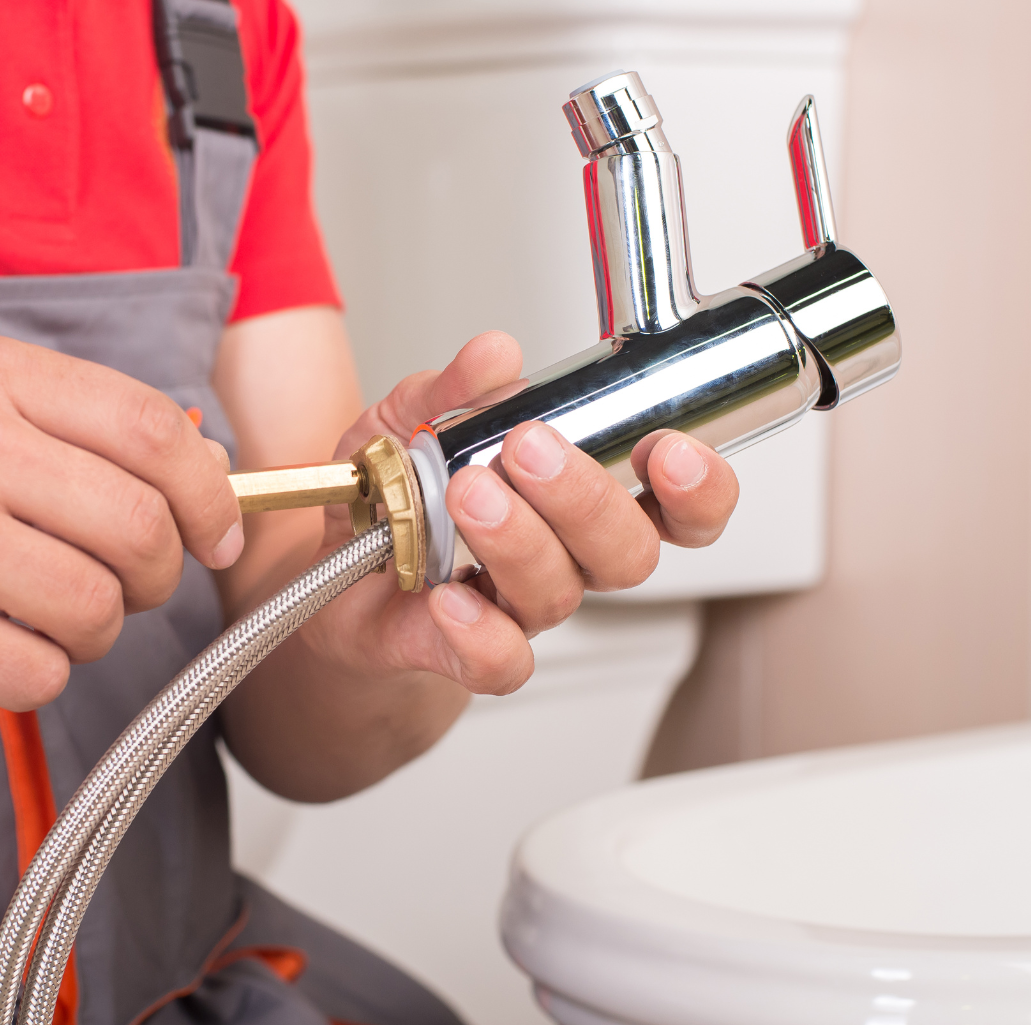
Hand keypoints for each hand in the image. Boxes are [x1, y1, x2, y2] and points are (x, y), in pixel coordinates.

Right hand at [0, 335, 242, 708]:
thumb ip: (78, 427)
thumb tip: (211, 468)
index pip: (156, 430)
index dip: (211, 494)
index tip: (218, 534)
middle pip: (142, 527)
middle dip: (158, 574)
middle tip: (125, 585)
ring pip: (99, 608)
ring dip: (95, 631)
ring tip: (45, 615)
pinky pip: (41, 671)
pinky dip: (37, 672)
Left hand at [302, 330, 738, 696]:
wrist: (332, 570)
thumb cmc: (397, 492)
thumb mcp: (412, 417)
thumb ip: (455, 389)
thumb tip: (495, 356)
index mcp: (581, 497)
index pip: (678, 508)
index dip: (698, 489)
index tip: (670, 450)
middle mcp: (567, 557)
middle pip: (628, 551)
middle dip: (587, 497)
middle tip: (529, 448)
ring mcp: (518, 607)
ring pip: (558, 593)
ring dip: (519, 538)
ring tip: (467, 491)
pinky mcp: (463, 652)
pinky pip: (500, 662)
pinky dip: (478, 631)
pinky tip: (447, 595)